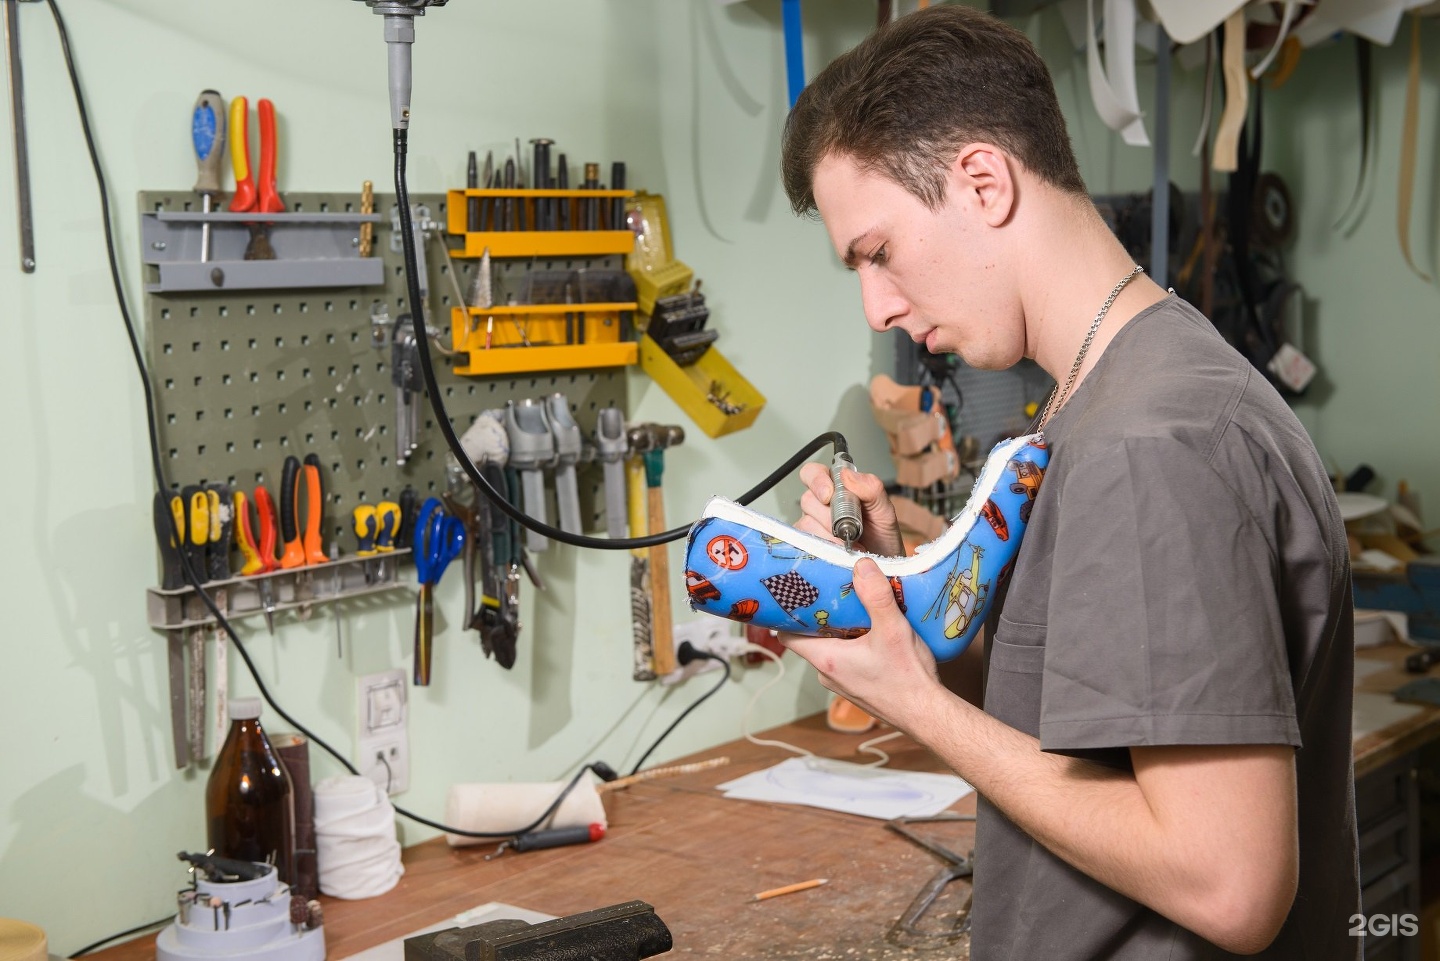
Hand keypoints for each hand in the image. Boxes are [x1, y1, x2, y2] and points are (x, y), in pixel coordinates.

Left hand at [782, 557, 942, 731]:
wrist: (927, 715)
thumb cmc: (907, 679)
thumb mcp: (893, 629)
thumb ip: (876, 596)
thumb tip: (861, 565)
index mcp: (826, 660)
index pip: (787, 635)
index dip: (789, 614)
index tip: (799, 593)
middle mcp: (828, 674)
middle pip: (810, 638)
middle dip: (821, 615)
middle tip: (834, 590)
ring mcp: (842, 682)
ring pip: (830, 648)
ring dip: (841, 629)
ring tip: (856, 606)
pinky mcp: (857, 686)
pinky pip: (847, 659)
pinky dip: (854, 643)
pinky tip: (874, 630)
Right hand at [796, 461, 903, 555]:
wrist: (883, 563)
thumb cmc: (882, 536)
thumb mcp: (884, 510)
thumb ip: (871, 488)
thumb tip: (847, 475)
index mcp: (837, 487)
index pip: (813, 473)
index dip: (817, 481)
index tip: (828, 495)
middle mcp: (820, 504)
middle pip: (808, 499)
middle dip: (829, 516)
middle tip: (849, 527)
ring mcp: (813, 524)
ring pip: (807, 523)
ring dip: (829, 534)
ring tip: (849, 542)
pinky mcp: (809, 545)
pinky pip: (806, 542)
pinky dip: (825, 547)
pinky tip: (840, 550)